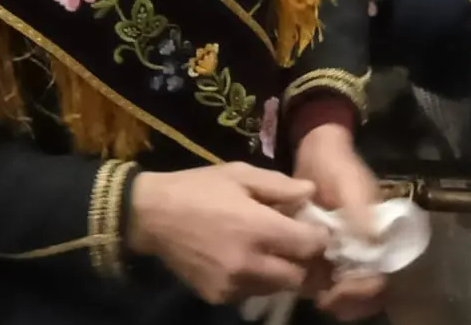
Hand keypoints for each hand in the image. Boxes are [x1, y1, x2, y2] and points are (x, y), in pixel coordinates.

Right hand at [126, 163, 326, 303]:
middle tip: (300, 246)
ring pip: (277, 288)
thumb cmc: (198, 188)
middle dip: (305, 262)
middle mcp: (250, 264)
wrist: (151, 215)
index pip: (311, 245)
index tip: (316, 228)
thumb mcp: (240, 174)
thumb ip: (280, 186)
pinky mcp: (218, 296)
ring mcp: (233, 285)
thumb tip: (311, 193)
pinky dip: (257, 280)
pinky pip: (252, 292)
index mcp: (258, 229)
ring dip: (283, 273)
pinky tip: (247, 260)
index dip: (320, 237)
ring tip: (274, 252)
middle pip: (300, 276)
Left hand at [294, 123, 387, 318]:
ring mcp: (345, 251)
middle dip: (352, 300)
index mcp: (380, 234)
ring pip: (349, 289)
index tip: (345, 287)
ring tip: (319, 299)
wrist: (314, 153)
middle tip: (328, 300)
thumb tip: (372, 242)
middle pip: (368, 288)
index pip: (383, 273)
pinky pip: (328, 280)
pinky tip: (308, 290)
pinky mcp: (324, 251)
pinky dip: (322, 290)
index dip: (367, 287)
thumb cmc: (337, 166)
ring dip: (338, 300)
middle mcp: (366, 247)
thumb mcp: (350, 183)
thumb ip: (360, 211)